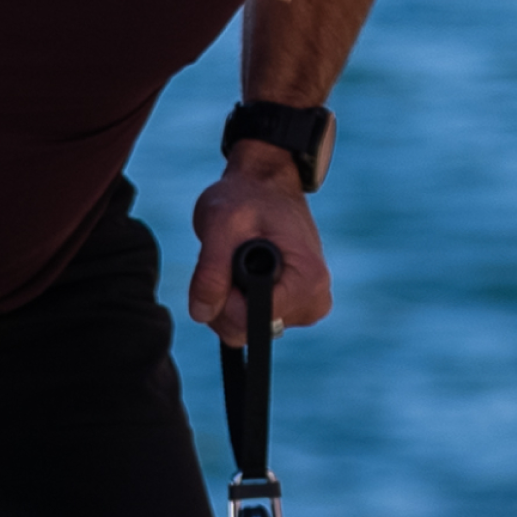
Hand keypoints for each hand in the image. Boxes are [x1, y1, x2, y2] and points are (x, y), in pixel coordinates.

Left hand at [186, 154, 330, 345]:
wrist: (263, 185)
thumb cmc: (246, 197)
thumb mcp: (221, 224)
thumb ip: (210, 271)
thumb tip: (202, 313)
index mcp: (308, 281)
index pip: (255, 322)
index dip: (228, 300)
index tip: (226, 265)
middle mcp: (314, 301)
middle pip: (248, 331)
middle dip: (223, 301)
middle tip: (225, 259)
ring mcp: (304, 308)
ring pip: (243, 330)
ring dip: (225, 300)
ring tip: (232, 261)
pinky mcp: (291, 310)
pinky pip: (246, 324)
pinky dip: (232, 303)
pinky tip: (236, 273)